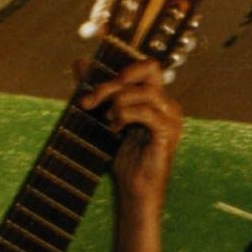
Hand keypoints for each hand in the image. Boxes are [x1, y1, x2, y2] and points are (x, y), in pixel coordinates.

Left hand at [83, 60, 180, 215]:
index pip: (146, 66)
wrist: (134, 190)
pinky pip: (146, 112)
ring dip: (118, 101)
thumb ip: (97, 89)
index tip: (93, 82)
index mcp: (157, 99)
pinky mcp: (167, 134)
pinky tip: (116, 128)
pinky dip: (126, 116)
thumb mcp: (106, 117)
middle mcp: (168, 104)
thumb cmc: (124, 158)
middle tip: (91, 100)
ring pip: (144, 91)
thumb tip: (80, 61)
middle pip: (147, 70)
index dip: (121, 67)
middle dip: (114, 82)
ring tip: (107, 119)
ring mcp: (171, 118)